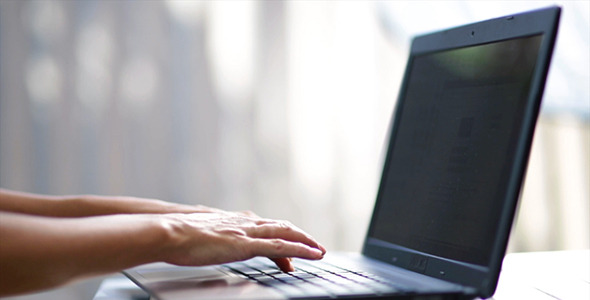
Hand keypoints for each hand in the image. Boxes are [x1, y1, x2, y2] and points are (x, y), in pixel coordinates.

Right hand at [159, 213, 325, 271]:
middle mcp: (243, 222)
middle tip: (313, 246)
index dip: (278, 233)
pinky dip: (300, 250)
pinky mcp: (246, 245)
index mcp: (232, 220)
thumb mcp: (196, 234)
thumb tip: (204, 242)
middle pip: (279, 226)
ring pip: (285, 234)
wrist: (168, 232)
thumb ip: (208, 236)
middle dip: (298, 235)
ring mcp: (246, 233)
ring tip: (319, 251)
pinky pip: (281, 248)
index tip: (287, 242)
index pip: (263, 226)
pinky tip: (312, 256)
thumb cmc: (175, 236)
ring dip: (305, 242)